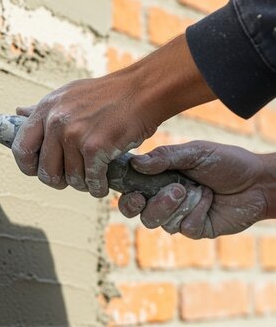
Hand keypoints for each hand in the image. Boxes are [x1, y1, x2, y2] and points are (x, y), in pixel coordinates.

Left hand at [12, 78, 157, 196]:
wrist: (141, 90)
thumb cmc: (106, 94)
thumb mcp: (67, 95)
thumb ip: (42, 109)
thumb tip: (18, 113)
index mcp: (45, 110)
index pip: (21, 148)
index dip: (29, 166)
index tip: (40, 171)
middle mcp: (55, 122)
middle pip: (45, 171)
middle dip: (59, 180)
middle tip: (72, 178)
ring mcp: (74, 135)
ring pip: (70, 179)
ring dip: (83, 184)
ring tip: (91, 177)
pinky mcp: (95, 148)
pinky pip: (91, 181)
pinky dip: (98, 187)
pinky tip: (102, 183)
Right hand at [119, 141, 271, 237]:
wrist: (258, 181)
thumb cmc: (226, 162)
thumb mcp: (194, 152)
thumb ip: (165, 157)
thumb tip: (136, 163)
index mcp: (158, 178)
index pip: (130, 188)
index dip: (122, 190)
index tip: (123, 187)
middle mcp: (163, 198)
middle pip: (135, 211)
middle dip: (134, 205)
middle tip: (140, 197)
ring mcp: (178, 216)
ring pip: (155, 221)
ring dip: (169, 205)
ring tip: (188, 190)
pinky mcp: (194, 229)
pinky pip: (182, 227)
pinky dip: (195, 211)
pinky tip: (208, 200)